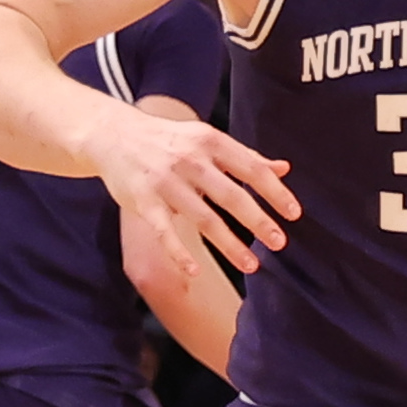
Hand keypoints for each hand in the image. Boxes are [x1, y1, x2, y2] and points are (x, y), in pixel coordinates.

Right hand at [91, 104, 297, 272]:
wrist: (112, 134)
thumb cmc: (169, 140)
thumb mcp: (207, 139)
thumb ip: (244, 156)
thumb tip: (284, 168)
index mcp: (210, 142)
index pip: (251, 168)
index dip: (275, 191)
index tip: (294, 213)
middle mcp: (190, 160)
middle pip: (231, 195)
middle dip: (259, 221)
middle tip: (281, 243)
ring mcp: (165, 182)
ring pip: (203, 218)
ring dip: (230, 245)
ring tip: (253, 265)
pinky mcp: (143, 201)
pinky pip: (164, 232)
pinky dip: (179, 253)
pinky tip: (195, 272)